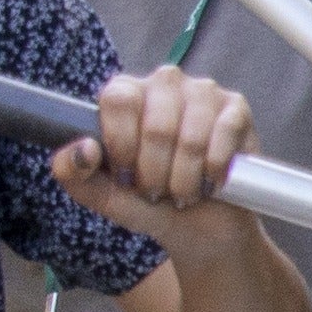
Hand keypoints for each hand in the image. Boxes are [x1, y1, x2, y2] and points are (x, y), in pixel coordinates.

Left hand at [50, 62, 253, 229]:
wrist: (201, 228)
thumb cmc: (151, 203)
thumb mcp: (106, 196)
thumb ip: (75, 174)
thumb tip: (81, 148)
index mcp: (125, 94)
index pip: (117, 100)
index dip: (122, 147)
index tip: (126, 176)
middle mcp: (164, 82)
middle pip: (156, 126)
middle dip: (155, 174)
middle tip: (157, 191)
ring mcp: (203, 91)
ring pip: (191, 137)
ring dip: (185, 179)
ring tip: (182, 191)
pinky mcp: (236, 109)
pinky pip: (223, 136)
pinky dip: (214, 170)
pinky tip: (210, 181)